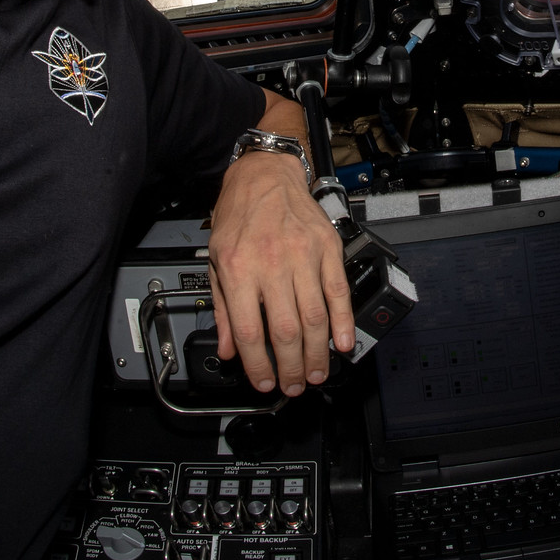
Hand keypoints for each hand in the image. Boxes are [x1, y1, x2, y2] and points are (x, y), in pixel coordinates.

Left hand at [206, 150, 354, 396]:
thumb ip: (222, 308)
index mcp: (238, 269)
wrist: (264, 174)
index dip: (258, 365)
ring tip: (316, 373)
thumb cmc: (238, 213)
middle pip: (286, 331)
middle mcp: (271, 263)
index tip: (265, 381)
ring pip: (314, 317)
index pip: (250, 332)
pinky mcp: (327, 248)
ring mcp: (302, 255)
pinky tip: (343, 342)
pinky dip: (343, 321)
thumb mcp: (215, 259)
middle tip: (293, 384)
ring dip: (317, 353)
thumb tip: (229, 348)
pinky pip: (338, 291)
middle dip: (291, 367)